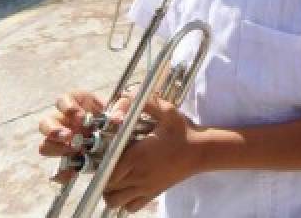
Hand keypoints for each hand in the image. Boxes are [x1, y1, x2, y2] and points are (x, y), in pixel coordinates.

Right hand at [38, 91, 130, 182]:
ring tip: (72, 151)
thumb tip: (123, 106)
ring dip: (56, 148)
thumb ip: (123, 108)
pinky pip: (58, 169)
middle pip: (47, 123)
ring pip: (46, 145)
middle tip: (69, 137)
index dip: (68, 106)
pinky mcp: (68, 162)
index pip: (65, 100)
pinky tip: (74, 172)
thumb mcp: (124, 113)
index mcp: (79, 106)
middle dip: (55, 130)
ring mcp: (64, 144)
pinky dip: (63, 172)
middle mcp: (66, 123)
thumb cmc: (120, 121)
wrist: (125, 144)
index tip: (80, 116)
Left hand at [102, 97, 200, 212]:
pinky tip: (128, 188)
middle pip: (107, 187)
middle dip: (102, 177)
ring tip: (115, 178)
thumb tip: (127, 94)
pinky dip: (125, 202)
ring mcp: (146, 187)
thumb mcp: (166, 111)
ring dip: (110, 192)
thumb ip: (145, 102)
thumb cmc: (183, 131)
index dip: (100, 165)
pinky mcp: (153, 194)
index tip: (103, 155)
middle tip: (107, 164)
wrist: (201, 150)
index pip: (107, 169)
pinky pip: (131, 207)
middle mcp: (139, 174)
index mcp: (138, 155)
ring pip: (115, 201)